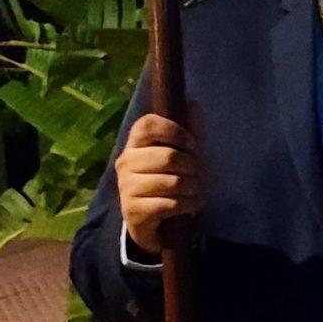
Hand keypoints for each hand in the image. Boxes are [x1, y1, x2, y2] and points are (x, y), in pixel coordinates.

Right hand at [115, 112, 201, 254]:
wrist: (154, 219)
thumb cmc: (171, 178)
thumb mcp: (183, 153)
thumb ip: (190, 129)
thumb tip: (192, 102)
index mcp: (135, 143)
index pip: (147, 124)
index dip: (175, 131)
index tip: (192, 144)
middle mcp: (125, 162)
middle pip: (168, 157)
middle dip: (193, 167)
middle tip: (197, 174)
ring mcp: (126, 187)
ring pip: (173, 182)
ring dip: (194, 188)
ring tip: (195, 190)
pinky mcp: (133, 210)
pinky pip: (170, 204)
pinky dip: (189, 204)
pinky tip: (191, 204)